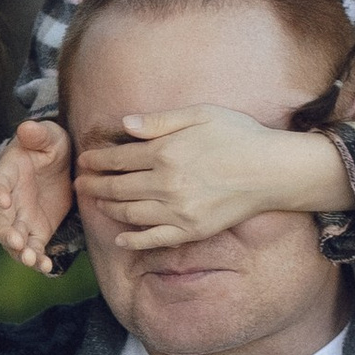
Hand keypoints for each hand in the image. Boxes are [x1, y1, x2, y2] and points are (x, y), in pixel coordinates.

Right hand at [0, 120, 73, 272]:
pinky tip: (46, 267)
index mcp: (9, 173)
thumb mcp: (49, 135)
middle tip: (17, 242)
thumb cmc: (49, 145)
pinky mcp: (36, 231)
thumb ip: (38, 134)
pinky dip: (37, 260)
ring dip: (19, 252)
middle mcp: (9, 199)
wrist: (63, 163)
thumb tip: (27, 127)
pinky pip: (32, 249)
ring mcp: (21, 218)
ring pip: (12, 240)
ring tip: (32, 260)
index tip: (4, 199)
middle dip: (5, 233)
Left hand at [76, 105, 352, 252]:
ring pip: (130, 213)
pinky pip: (154, 239)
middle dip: (94, 184)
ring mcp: (178, 211)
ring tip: (96, 203)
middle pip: (118, 187)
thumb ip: (159, 121)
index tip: (86, 160)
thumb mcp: (200, 113)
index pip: (119, 158)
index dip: (98, 160)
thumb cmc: (240, 136)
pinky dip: (133, 241)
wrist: (273, 170)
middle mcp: (166, 184)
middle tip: (81, 184)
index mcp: (165, 152)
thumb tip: (124, 125)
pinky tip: (120, 239)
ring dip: (107, 208)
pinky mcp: (191, 230)